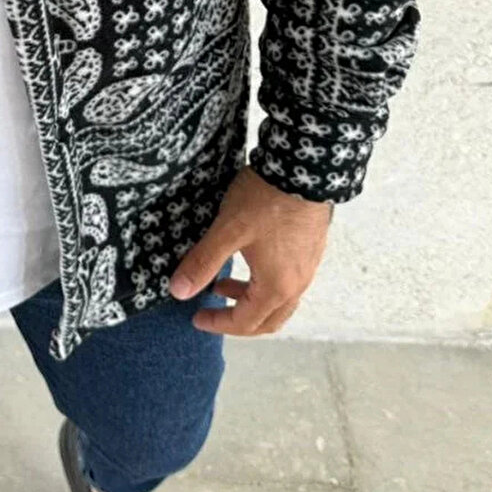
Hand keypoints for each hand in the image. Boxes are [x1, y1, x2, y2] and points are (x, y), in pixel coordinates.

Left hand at [168, 163, 332, 336]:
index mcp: (276, 287)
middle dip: (237, 319)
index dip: (218, 324)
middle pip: (267, 320)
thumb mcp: (227, 230)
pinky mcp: (312, 249)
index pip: (245, 323)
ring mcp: (308, 267)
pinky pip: (288, 282)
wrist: (304, 166)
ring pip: (279, 301)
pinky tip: (250, 261)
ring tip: (222, 282)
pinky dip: (265, 284)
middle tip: (210, 308)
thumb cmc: (265, 199)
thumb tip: (179, 291)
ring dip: (250, 300)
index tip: (195, 318)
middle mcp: (297, 284)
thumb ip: (202, 262)